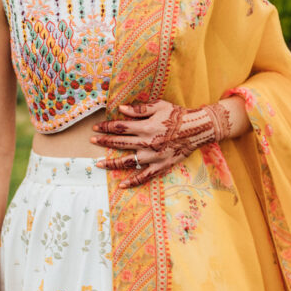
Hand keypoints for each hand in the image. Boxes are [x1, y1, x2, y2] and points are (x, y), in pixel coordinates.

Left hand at [90, 98, 236, 186]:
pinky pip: (145, 176)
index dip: (106, 127)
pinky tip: (122, 184)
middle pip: (121, 143)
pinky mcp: (161, 166)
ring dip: (112, 163)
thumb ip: (139, 109)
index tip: (96, 127)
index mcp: (146, 127)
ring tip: (99, 164)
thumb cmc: (177, 115)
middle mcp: (147, 143)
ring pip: (128, 162)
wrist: (197, 129)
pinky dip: (133, 181)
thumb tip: (120, 109)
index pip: (120, 127)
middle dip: (104, 142)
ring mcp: (154, 157)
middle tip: (92, 141)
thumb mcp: (159, 106)